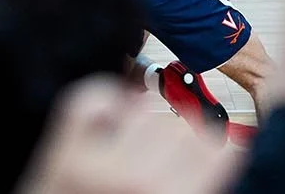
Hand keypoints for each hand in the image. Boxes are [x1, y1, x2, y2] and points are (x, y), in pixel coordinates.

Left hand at [16, 78, 237, 193]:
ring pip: (143, 106)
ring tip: (141, 143)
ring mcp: (95, 166)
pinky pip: (91, 99)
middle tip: (170, 151)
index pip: (216, 146)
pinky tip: (112, 120)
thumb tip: (222, 146)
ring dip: (147, 117)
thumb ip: (196, 185)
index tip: (211, 142)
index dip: (215, 141)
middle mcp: (138, 182)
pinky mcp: (62, 154)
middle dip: (181, 132)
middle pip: (181, 123)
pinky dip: (104, 100)